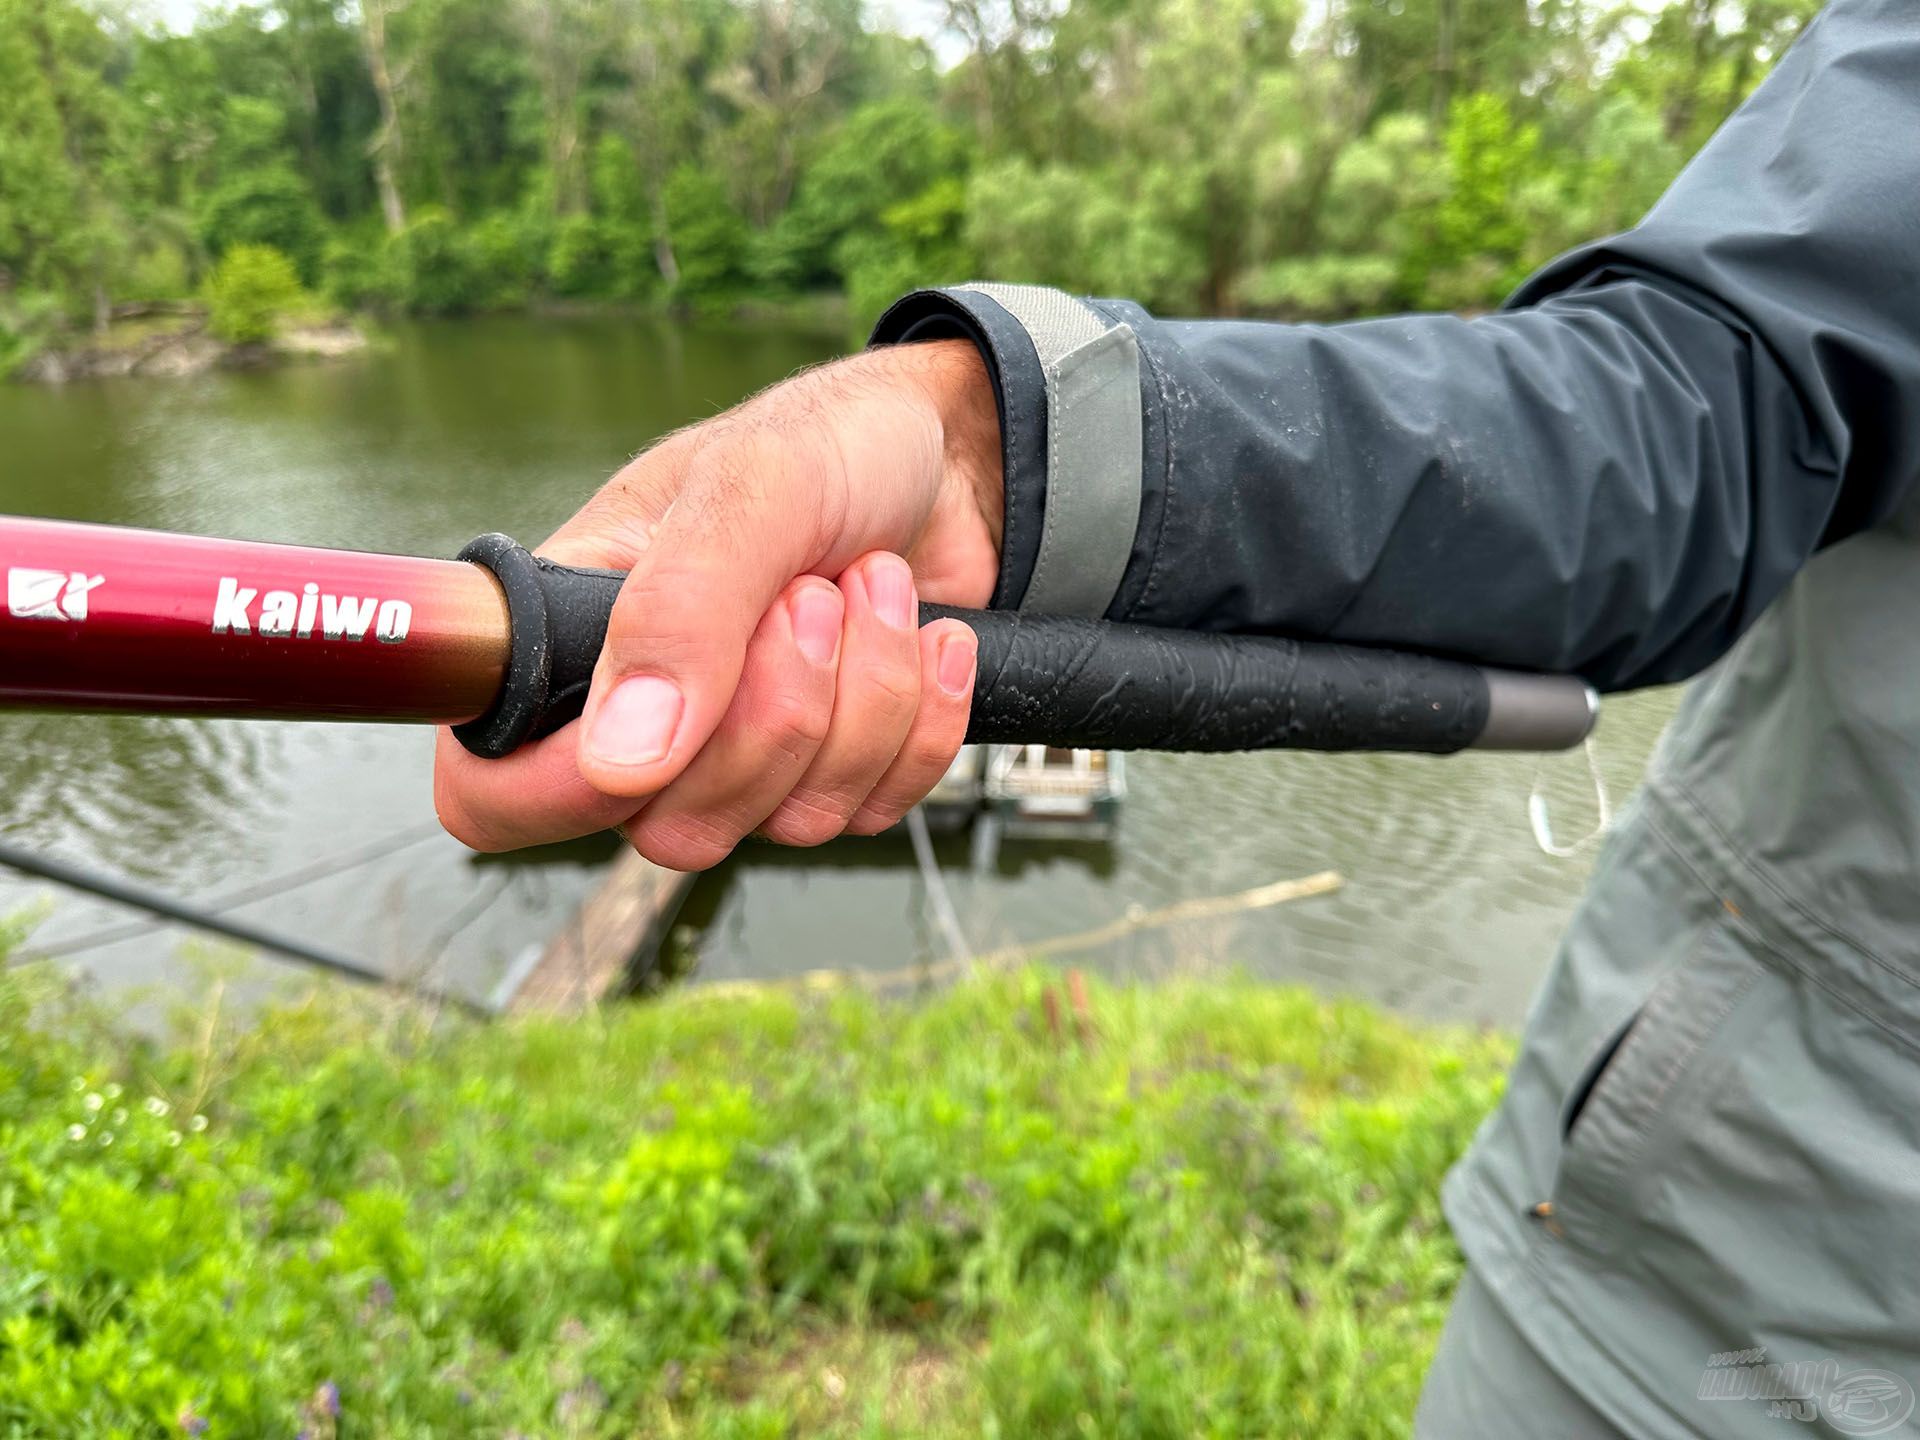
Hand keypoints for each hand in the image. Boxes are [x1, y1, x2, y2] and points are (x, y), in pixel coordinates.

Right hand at [432, 339, 1002, 868]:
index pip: (491, 789)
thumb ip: (681, 607)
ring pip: (789, 823)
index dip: (559, 794)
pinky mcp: (839, 773)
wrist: (950, 458)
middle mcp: (645, 719)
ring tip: (874, 582)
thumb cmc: (832, 445)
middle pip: (671, 827)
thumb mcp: (751, 484)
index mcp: (570, 638)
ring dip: (865, 695)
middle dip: (777, 708)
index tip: (667, 721)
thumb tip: (618, 759)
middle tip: (812, 590)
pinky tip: (931, 638)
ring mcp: (744, 756)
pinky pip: (876, 812)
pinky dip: (922, 722)